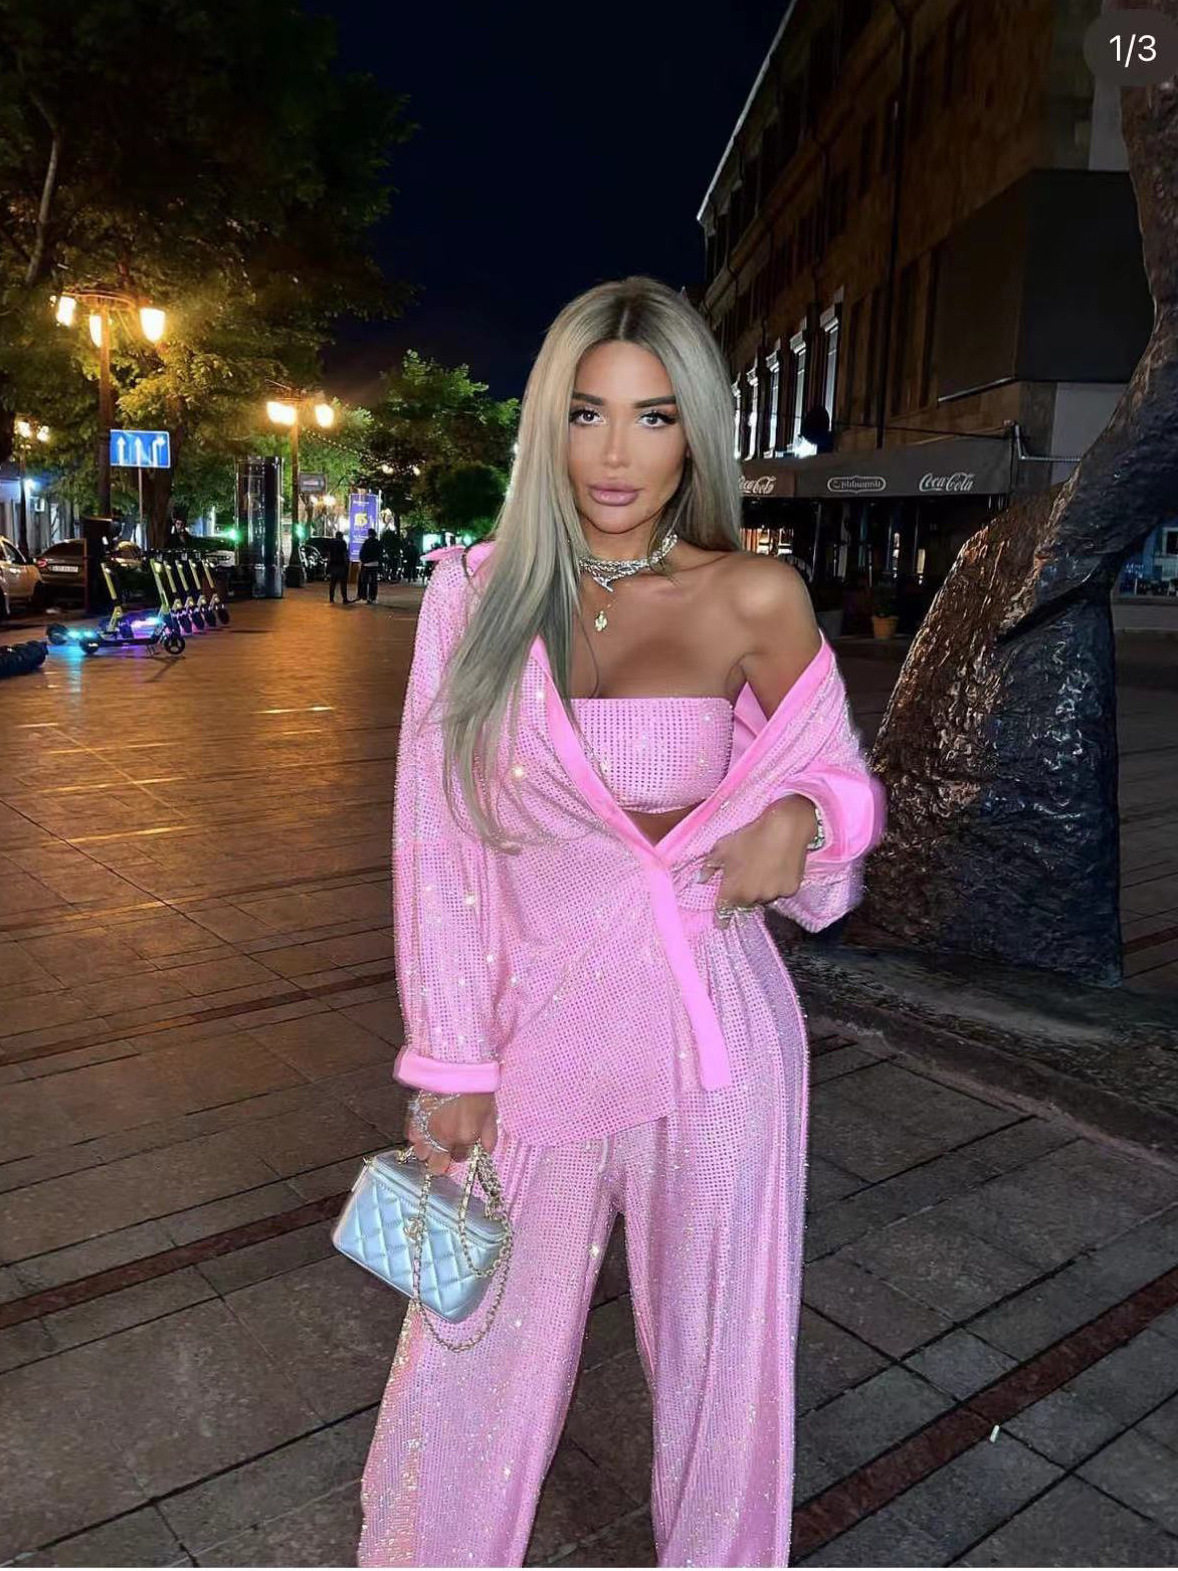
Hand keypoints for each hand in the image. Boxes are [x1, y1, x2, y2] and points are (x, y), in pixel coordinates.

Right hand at [406, 1091, 497, 1175]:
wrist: (458, 1065)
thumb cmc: (477, 1087)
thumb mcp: (491, 1112)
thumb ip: (489, 1136)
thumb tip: (486, 1151)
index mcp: (465, 1137)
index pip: (460, 1158)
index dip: (461, 1153)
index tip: (461, 1146)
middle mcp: (444, 1137)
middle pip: (436, 1165)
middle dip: (440, 1162)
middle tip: (444, 1153)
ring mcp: (427, 1128)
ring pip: (421, 1153)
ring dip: (427, 1150)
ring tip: (433, 1141)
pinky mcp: (415, 1116)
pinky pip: (411, 1136)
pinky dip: (417, 1136)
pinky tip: (424, 1130)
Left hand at [698, 795, 818, 923]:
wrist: (786, 828)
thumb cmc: (750, 836)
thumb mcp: (723, 847)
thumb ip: (709, 867)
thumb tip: (700, 879)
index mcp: (734, 890)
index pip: (724, 912)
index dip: (721, 918)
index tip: (720, 923)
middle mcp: (753, 898)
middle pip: (745, 903)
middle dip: (743, 895)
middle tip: (746, 877)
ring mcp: (773, 895)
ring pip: (764, 897)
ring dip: (761, 890)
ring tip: (763, 869)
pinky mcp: (791, 890)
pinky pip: (780, 891)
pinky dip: (777, 884)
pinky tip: (778, 867)